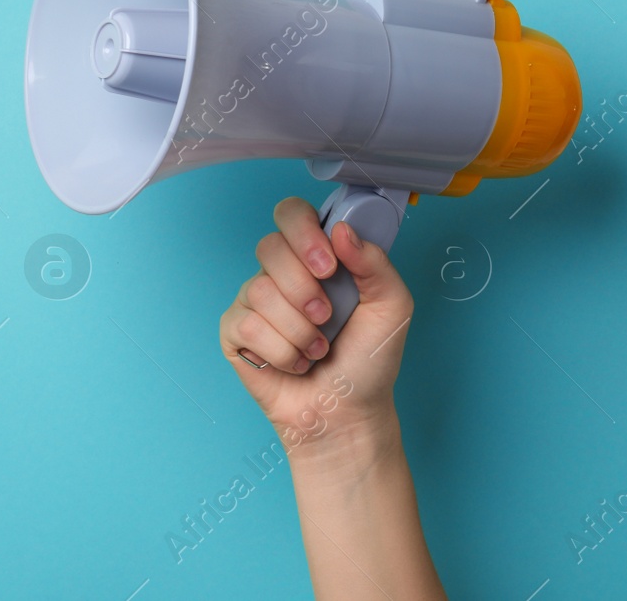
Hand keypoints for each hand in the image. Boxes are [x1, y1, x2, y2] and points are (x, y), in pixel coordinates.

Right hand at [218, 196, 414, 458]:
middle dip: (303, 289)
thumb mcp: (392, 309)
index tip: (328, 266)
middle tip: (326, 317)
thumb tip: (341, 231)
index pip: (291, 213)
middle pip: (269, 247)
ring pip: (259, 292)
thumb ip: (375, 264)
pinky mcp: (234, 333)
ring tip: (316, 350)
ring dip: (298, 331)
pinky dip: (280, 352)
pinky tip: (294, 363)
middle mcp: (280, 274)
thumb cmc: (368, 362)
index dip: (303, 232)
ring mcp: (253, 301)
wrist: (347, 413)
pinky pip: (245, 325)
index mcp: (315, 258)